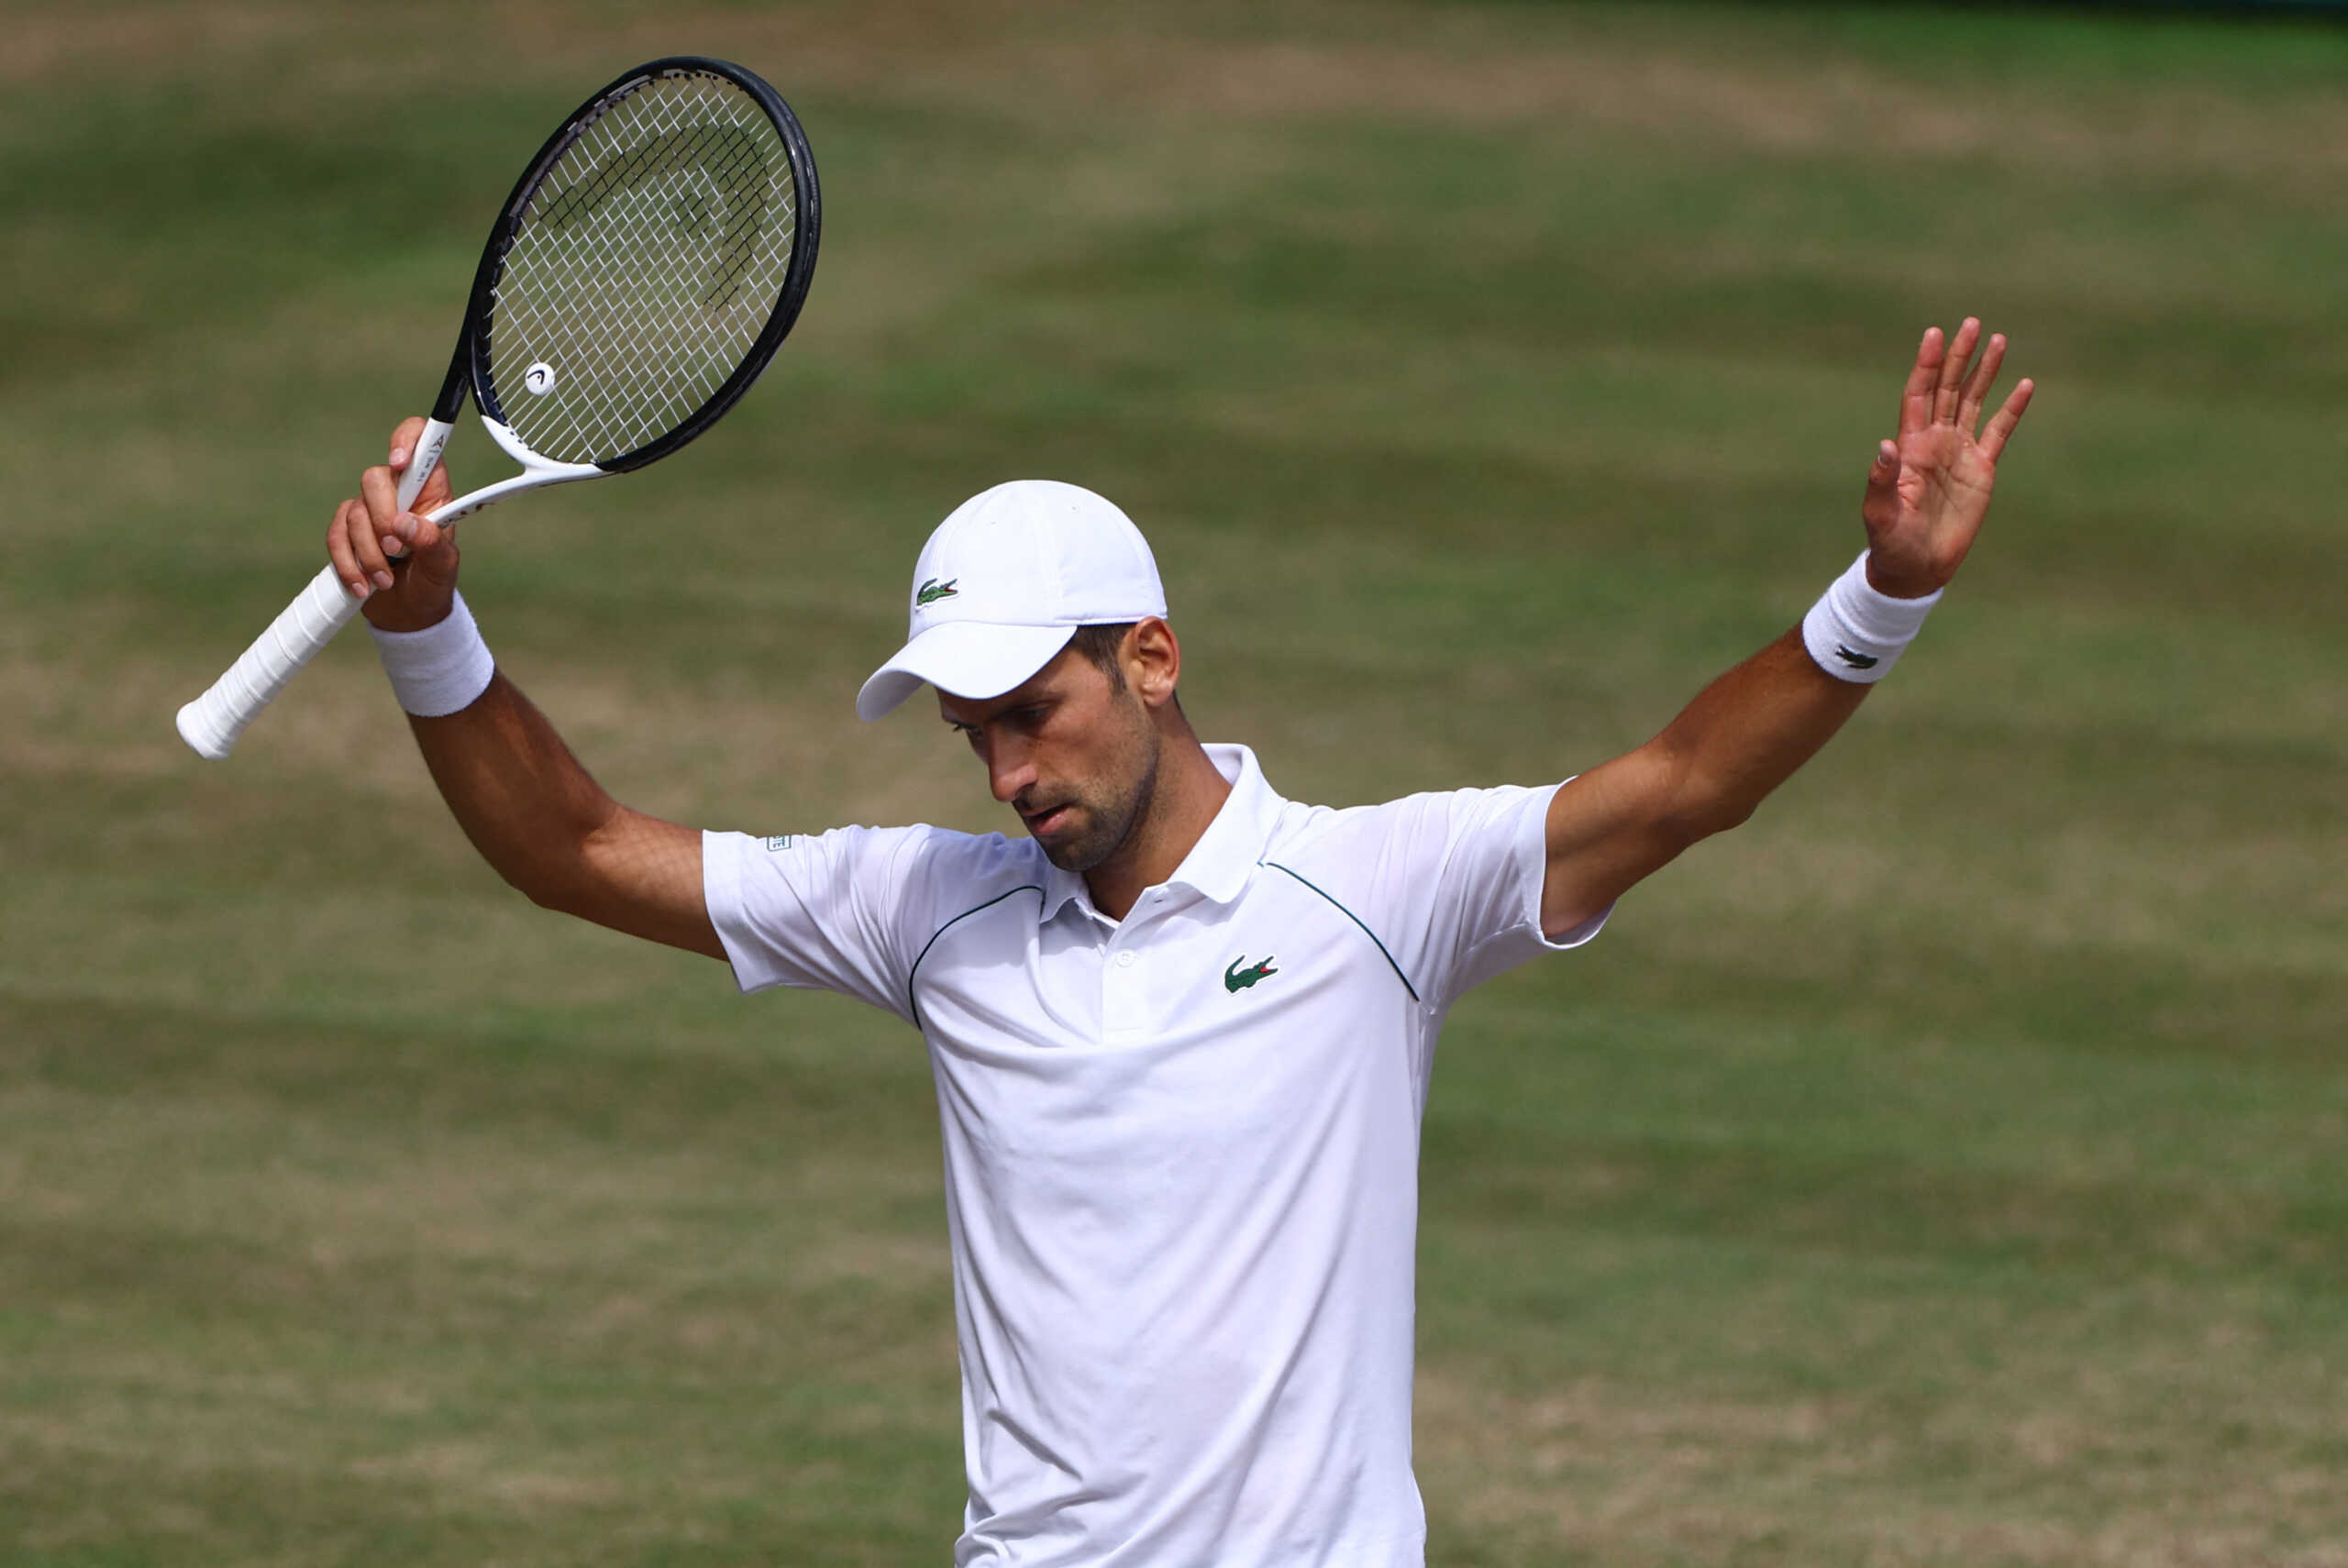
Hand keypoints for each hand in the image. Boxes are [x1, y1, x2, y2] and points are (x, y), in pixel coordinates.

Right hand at [327, 417, 460, 631]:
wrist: (409, 612)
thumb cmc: (432, 580)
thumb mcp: (443, 566)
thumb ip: (431, 542)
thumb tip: (405, 523)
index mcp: (431, 490)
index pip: (422, 443)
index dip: (408, 439)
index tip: (400, 462)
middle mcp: (398, 492)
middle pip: (375, 478)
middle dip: (381, 518)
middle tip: (396, 550)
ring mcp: (368, 509)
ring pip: (354, 513)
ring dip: (369, 553)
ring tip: (386, 581)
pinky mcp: (346, 531)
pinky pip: (336, 536)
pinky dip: (348, 564)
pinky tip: (364, 586)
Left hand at [1860, 319, 2033, 598]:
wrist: (1918, 568)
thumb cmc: (1892, 543)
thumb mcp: (1881, 513)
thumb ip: (1882, 480)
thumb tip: (1886, 446)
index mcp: (1910, 446)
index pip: (1918, 394)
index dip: (1926, 364)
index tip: (1934, 334)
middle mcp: (1935, 442)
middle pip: (1948, 388)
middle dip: (1958, 357)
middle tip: (1971, 323)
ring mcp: (1959, 453)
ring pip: (1973, 402)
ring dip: (1985, 372)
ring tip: (1998, 340)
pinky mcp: (1982, 470)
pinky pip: (1999, 432)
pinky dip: (2012, 409)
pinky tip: (2025, 384)